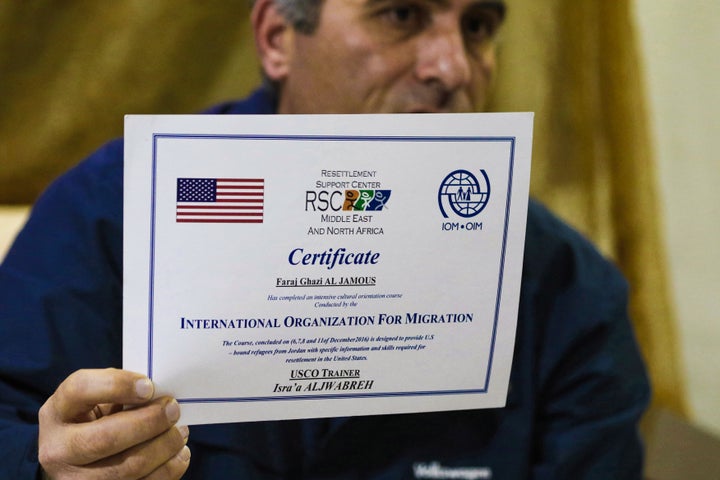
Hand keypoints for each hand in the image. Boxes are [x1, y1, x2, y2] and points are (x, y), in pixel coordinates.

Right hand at [38, 368, 189, 478]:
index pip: (80, 389)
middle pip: (106, 438)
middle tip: (173, 410)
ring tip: (179, 433)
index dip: (118, 385)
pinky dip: (168, 470)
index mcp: (57, 412)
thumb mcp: (95, 401)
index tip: (149, 387)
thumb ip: (120, 393)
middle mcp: (58, 449)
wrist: (73, 463)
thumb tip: (159, 394)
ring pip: (127, 468)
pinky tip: (178, 455)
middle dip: (149, 422)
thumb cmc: (93, 422)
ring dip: (164, 447)